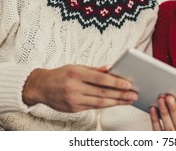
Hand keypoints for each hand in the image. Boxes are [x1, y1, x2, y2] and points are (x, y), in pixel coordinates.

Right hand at [22, 65, 137, 112]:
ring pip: (99, 103)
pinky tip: (115, 103)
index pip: (100, 79)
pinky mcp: (73, 109)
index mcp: (76, 73)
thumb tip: (110, 69)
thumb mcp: (76, 66)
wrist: (41, 87)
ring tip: (128, 100)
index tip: (128, 84)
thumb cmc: (60, 74)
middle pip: (102, 93)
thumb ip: (94, 69)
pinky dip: (105, 105)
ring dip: (116, 102)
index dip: (116, 82)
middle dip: (120, 94)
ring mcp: (74, 100)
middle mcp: (74, 87)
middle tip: (133, 94)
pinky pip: (93, 107)